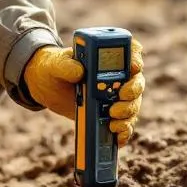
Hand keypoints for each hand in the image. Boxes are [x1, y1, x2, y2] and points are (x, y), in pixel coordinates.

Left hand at [22, 39, 145, 145]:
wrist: (49, 87)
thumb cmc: (55, 68)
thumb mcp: (56, 64)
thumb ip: (66, 65)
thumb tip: (78, 72)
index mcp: (108, 57)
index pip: (132, 52)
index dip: (136, 57)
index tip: (133, 66)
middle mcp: (118, 76)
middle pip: (137, 82)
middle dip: (133, 90)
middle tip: (121, 95)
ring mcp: (116, 97)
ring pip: (133, 105)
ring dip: (128, 112)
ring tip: (113, 117)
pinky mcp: (110, 115)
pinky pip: (125, 124)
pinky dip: (124, 131)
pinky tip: (117, 134)